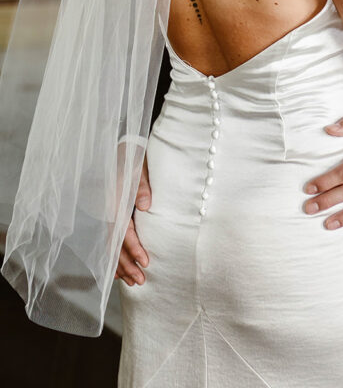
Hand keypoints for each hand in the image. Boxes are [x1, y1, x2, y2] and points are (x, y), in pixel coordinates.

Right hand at [115, 157, 150, 286]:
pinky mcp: (111, 215)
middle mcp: (108, 211)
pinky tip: (120, 271)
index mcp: (115, 201)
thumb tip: (145, 206)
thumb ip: (143, 186)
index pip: (124, 231)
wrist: (124, 149)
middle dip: (127, 264)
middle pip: (115, 244)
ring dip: (121, 265)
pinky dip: (115, 257)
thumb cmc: (133, 158)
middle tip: (140, 281)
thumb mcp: (140, 168)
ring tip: (133, 281)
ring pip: (112, 246)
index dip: (134, 247)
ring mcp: (108, 215)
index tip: (145, 262)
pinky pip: (111, 240)